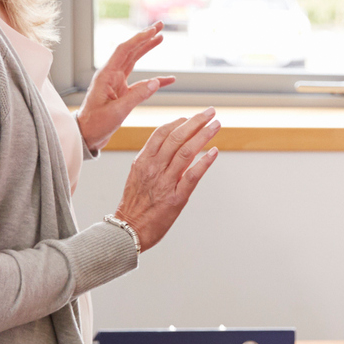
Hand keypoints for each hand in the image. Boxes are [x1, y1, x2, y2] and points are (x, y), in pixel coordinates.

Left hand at [76, 23, 177, 152]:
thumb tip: (156, 82)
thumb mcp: (117, 111)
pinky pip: (141, 82)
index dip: (139, 39)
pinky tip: (169, 79)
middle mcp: (111, 76)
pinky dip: (155, 79)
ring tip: (160, 38)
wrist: (86, 136)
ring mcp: (116, 83)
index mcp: (106, 76)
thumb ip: (137, 96)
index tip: (153, 30)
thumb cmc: (95, 124)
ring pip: (134, 61)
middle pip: (130, 51)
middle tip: (160, 26)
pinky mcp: (122, 93)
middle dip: (145, 38)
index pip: (124, 50)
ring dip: (147, 50)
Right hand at [112, 108, 219, 250]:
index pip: (161, 133)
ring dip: (203, 135)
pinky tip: (214, 152)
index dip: (179, 122)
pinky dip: (204, 162)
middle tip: (210, 112)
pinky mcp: (176, 198)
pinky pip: (192, 175)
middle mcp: (153, 168)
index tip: (192, 116)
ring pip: (186, 152)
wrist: (127, 230)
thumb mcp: (138, 176)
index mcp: (142, 161)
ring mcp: (165, 182)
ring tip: (216, 125)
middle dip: (195, 122)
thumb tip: (176, 147)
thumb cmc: (134, 204)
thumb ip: (154, 160)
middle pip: (176, 138)